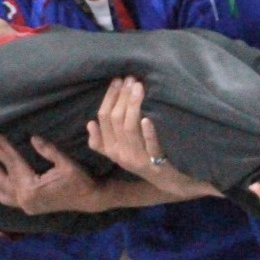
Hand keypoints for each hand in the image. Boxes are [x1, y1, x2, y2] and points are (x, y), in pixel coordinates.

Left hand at [0, 132, 103, 213]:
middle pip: (6, 172)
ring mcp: (25, 204)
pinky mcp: (28, 206)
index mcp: (32, 188)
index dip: (4, 147)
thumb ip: (48, 151)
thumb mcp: (65, 163)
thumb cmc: (79, 180)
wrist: (89, 199)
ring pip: (2, 186)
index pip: (14, 162)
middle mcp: (24, 198)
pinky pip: (7, 199)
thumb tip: (32, 138)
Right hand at [86, 78, 219, 199]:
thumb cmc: (146, 159)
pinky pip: (150, 146)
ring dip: (133, 105)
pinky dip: (148, 132)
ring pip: (129, 128)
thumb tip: (89, 123)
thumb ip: (105, 140)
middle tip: (130, 78)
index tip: (117, 80)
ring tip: (139, 87)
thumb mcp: (122, 151)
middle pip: (114, 120)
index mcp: (111, 150)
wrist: (170, 181)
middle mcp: (120, 155)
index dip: (108, 98)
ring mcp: (137, 160)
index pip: (103, 119)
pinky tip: (148, 118)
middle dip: (121, 96)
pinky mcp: (155, 164)